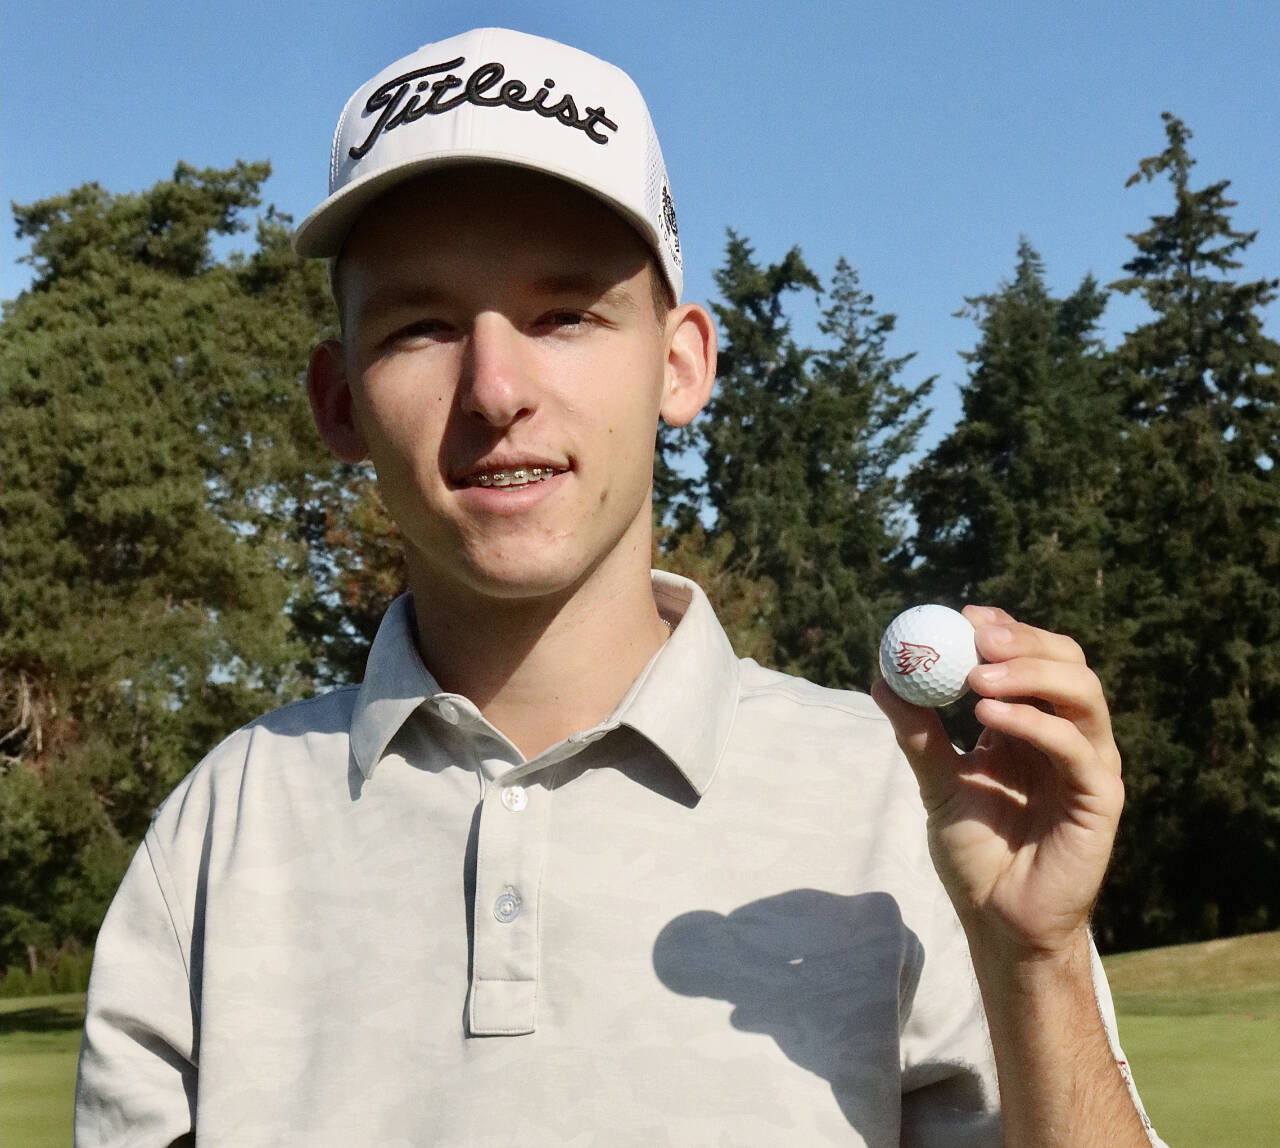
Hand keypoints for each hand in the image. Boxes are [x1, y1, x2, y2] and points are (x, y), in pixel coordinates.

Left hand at [871, 606, 1124, 958]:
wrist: (997, 922)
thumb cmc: (975, 855)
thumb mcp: (938, 784)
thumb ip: (918, 735)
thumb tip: (884, 678)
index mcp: (1031, 726)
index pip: (1032, 656)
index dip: (1003, 628)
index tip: (959, 615)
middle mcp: (1065, 737)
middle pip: (1066, 661)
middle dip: (1022, 639)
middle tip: (973, 633)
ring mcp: (1088, 764)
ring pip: (1083, 693)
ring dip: (1031, 672)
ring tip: (977, 675)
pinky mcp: (1101, 798)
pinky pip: (1076, 747)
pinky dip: (1035, 723)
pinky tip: (988, 717)